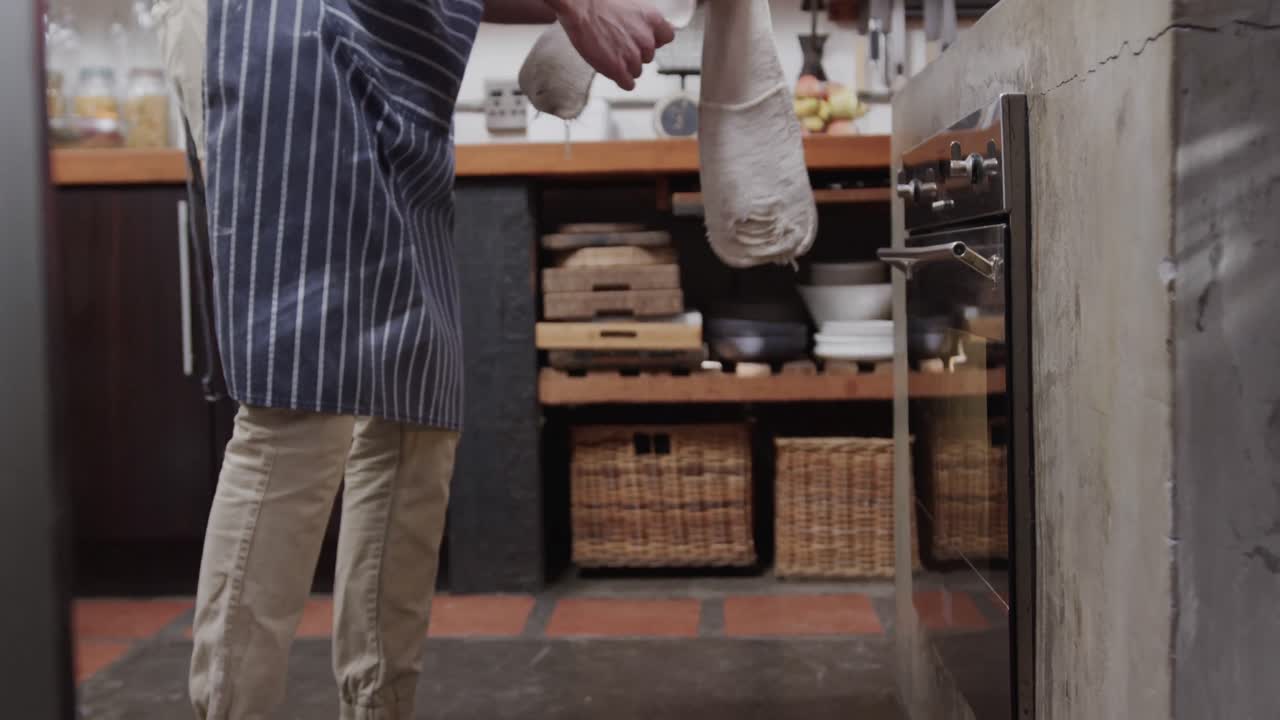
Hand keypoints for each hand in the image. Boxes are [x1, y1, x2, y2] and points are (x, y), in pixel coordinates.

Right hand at [545, 0, 675, 90]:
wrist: (579, 6)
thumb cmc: (601, 1)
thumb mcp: (632, 3)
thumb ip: (644, 19)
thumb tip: (650, 30)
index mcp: (653, 20)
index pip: (667, 38)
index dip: (654, 39)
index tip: (643, 39)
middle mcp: (647, 40)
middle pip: (649, 56)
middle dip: (636, 52)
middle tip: (619, 44)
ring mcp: (633, 56)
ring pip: (637, 71)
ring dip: (626, 66)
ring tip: (610, 53)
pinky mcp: (618, 69)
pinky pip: (628, 84)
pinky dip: (621, 80)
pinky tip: (612, 70)